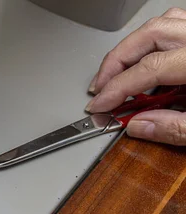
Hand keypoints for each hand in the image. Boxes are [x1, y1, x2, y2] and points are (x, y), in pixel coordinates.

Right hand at [87, 8, 185, 144]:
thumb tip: (138, 126)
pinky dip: (152, 42)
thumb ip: (175, 128)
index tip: (98, 105)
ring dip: (131, 48)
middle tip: (98, 88)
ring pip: (159, 25)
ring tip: (116, 74)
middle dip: (115, 63)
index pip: (148, 69)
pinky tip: (145, 62)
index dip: (117, 89)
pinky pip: (174, 25)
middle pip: (148, 36)